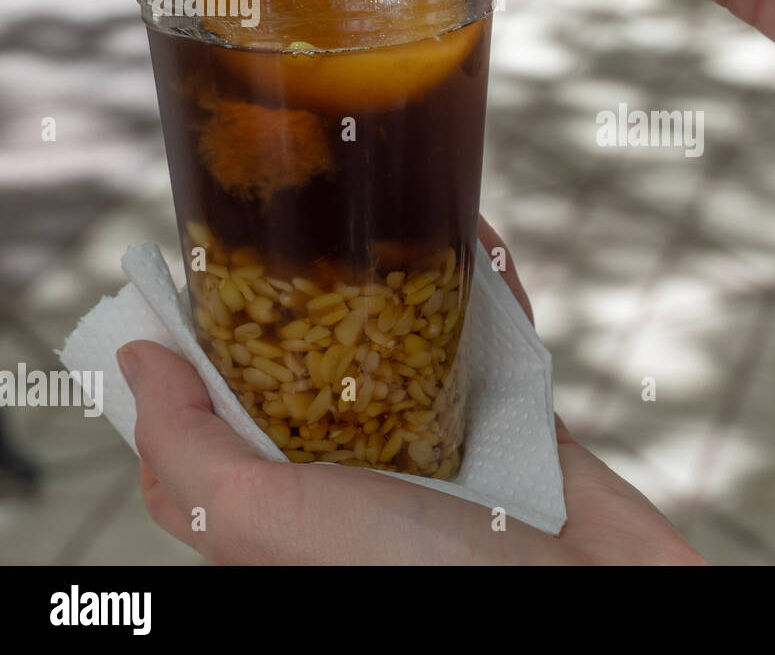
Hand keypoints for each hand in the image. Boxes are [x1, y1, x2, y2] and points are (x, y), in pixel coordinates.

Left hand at [118, 218, 703, 564]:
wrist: (592, 599)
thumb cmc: (429, 582)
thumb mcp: (271, 524)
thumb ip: (192, 452)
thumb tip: (138, 362)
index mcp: (289, 510)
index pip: (209, 430)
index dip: (192, 359)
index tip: (195, 284)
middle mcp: (361, 478)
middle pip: (312, 372)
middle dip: (305, 298)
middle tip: (300, 228)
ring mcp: (445, 449)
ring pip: (410, 346)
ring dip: (406, 282)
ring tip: (390, 217)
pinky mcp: (516, 426)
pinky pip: (497, 344)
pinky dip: (492, 292)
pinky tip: (478, 247)